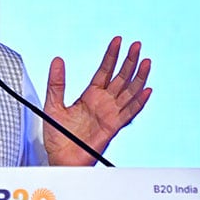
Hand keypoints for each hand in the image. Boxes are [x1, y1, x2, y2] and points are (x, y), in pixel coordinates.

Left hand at [44, 37, 150, 165]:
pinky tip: (146, 90)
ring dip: (138, 77)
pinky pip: (129, 113)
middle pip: (120, 78)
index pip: (104, 71)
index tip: (118, 41)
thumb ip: (56, 83)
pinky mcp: (113, 127)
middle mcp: (103, 103)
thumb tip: (57, 60)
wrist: (60, 158)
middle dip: (129, 61)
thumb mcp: (52, 104)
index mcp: (90, 95)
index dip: (111, 56)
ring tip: (146, 61)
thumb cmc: (58, 136)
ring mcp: (110, 114)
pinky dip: (138, 102)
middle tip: (137, 45)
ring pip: (129, 92)